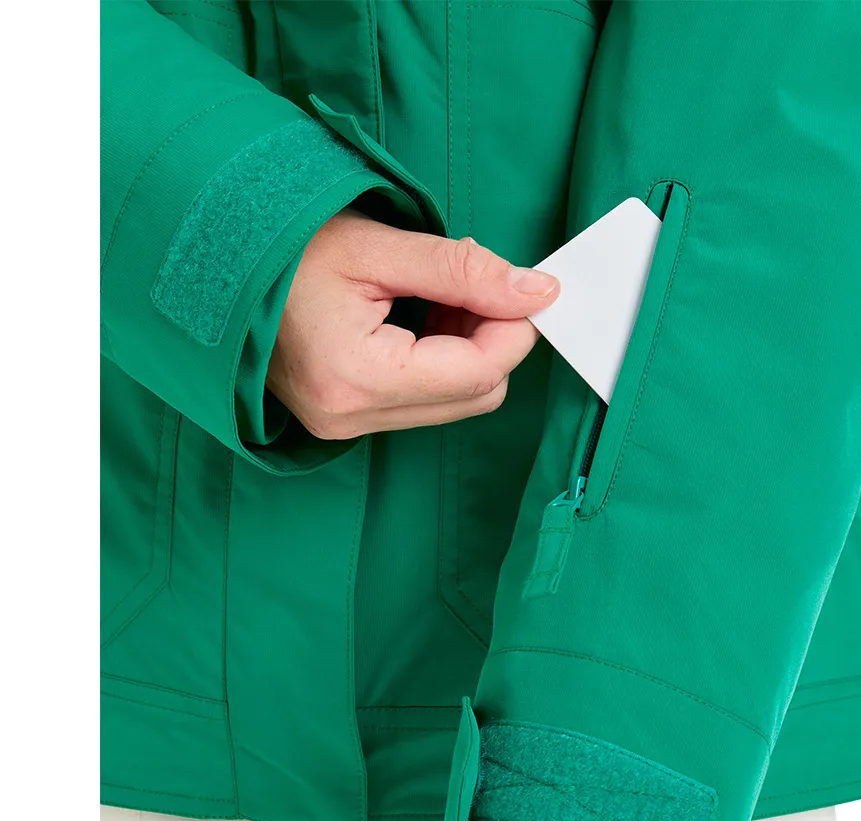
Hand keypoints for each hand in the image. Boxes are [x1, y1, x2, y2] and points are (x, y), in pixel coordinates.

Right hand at [266, 210, 558, 438]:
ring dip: (466, 350)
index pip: (479, 373)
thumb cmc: (284, 247)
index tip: (526, 287)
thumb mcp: (380, 247)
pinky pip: (423, 403)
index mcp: (356, 377)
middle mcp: (350, 417)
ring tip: (435, 295)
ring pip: (454, 404)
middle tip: (474, 283)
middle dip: (492, 339)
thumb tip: (538, 293)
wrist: (214, 265)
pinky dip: (439, 362)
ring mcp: (344, 425)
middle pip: (475, 397)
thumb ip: (465, 272)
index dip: (515, 329)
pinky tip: (418, 318)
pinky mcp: (345, 420)